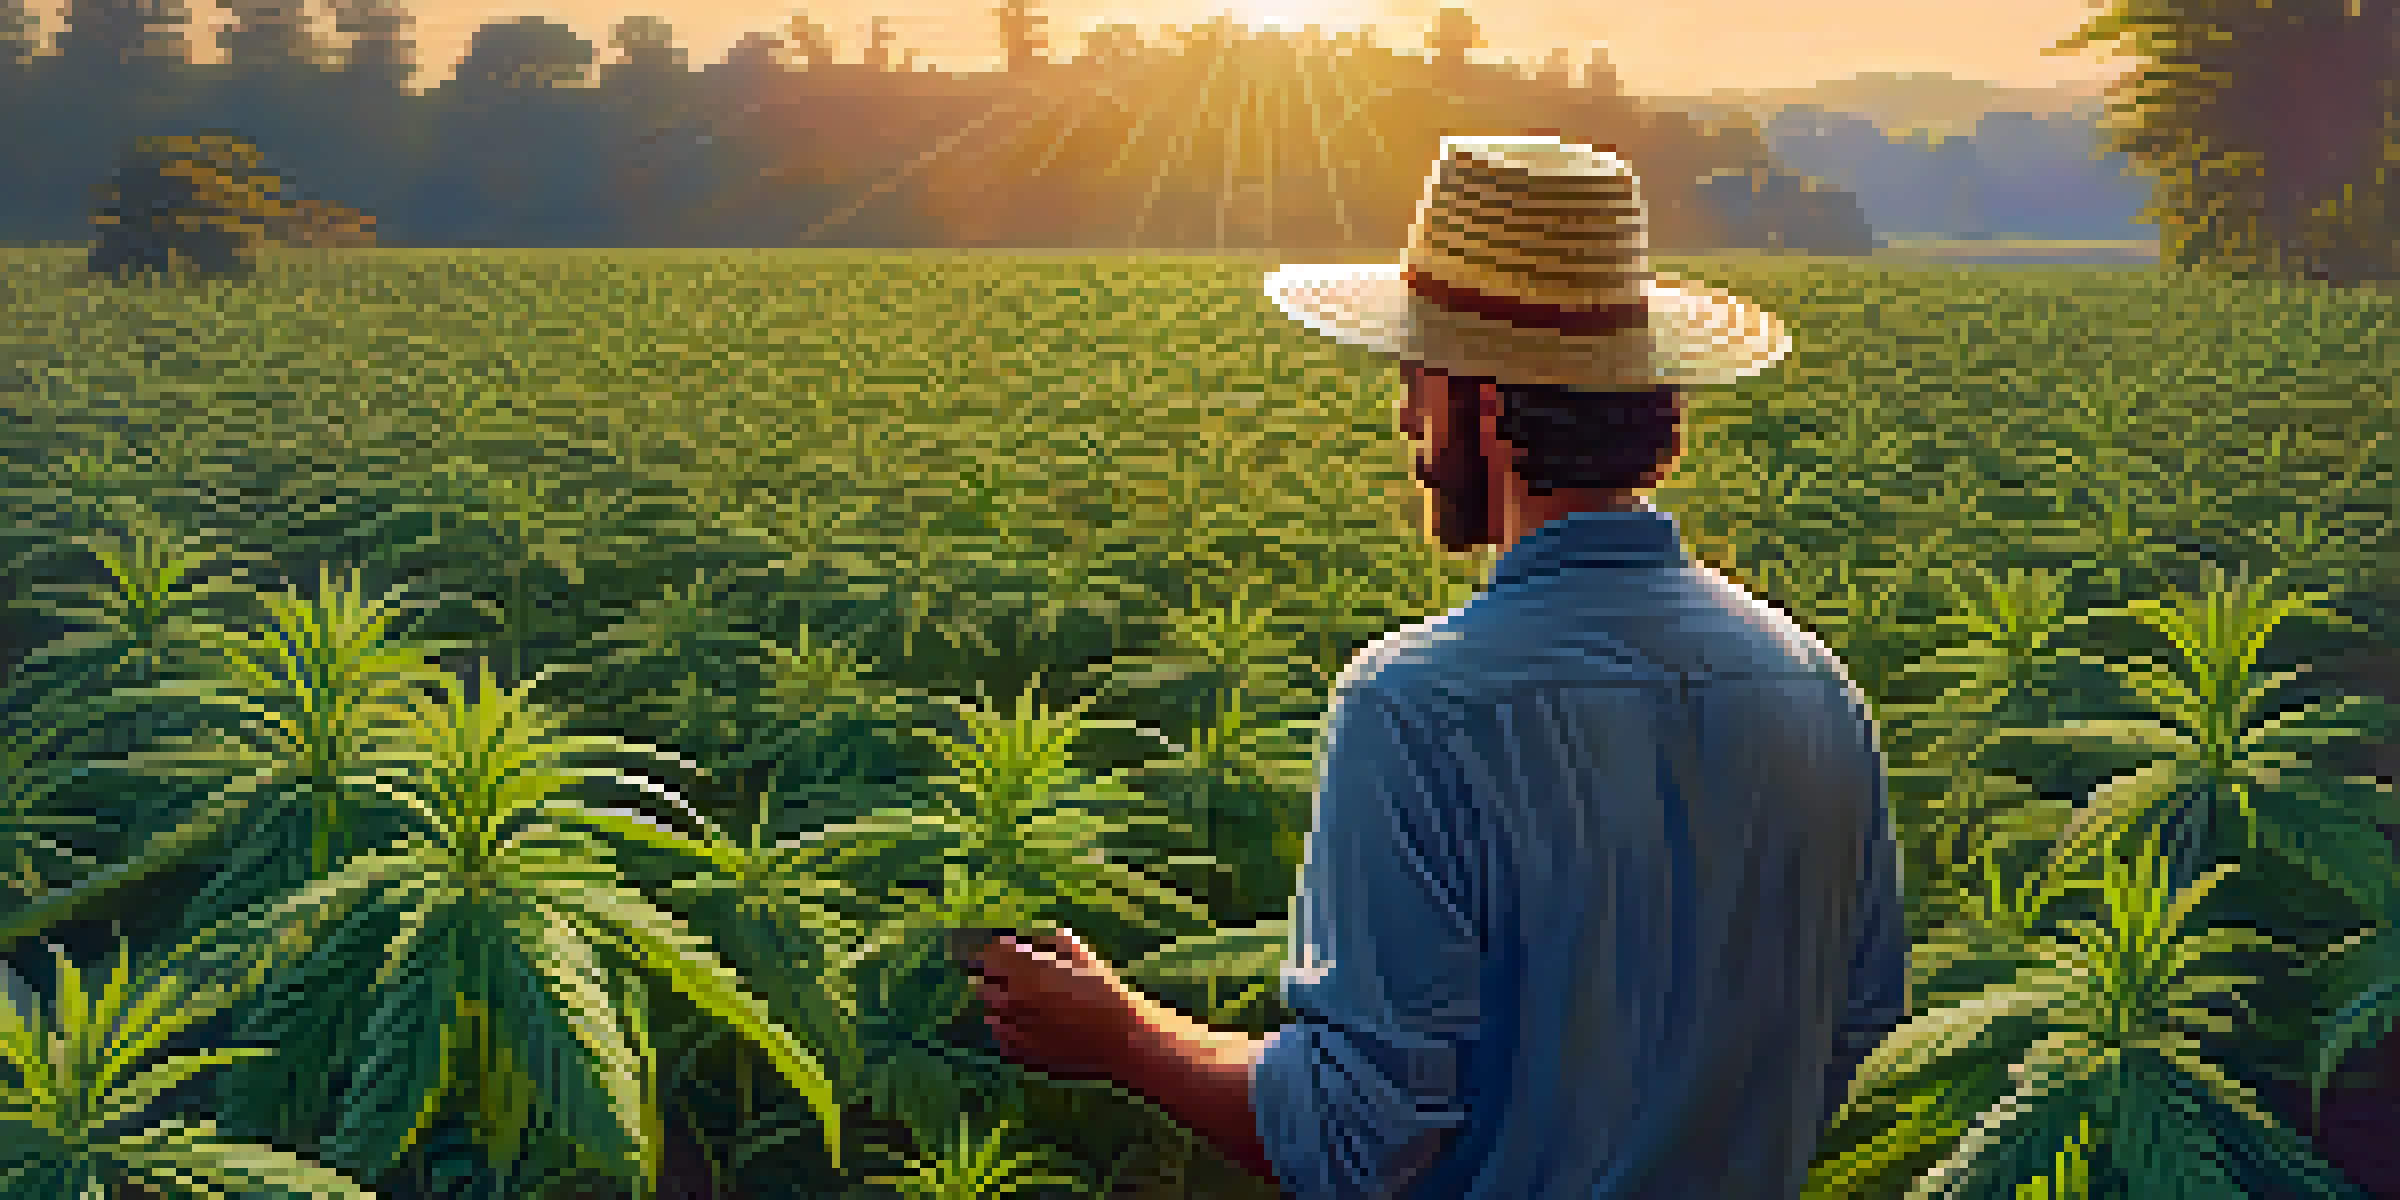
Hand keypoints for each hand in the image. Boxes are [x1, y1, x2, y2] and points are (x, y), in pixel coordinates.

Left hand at [968, 927, 1145, 1081]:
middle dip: (995, 980)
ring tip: (1028, 1005)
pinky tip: (1031, 1027)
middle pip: (983, 986)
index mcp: (1023, 972)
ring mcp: (1014, 1031)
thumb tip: (1019, 941)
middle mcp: (1011, 1002)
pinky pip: (1002, 1039)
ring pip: (990, 1015)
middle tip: (1016, 979)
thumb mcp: (1077, 952)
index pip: (987, 956)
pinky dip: (1009, 1031)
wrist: (1119, 1037)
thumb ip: (1044, 941)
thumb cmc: (1102, 988)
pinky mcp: (1021, 1056)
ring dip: (1001, 1007)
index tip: (1002, 952)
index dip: (994, 952)